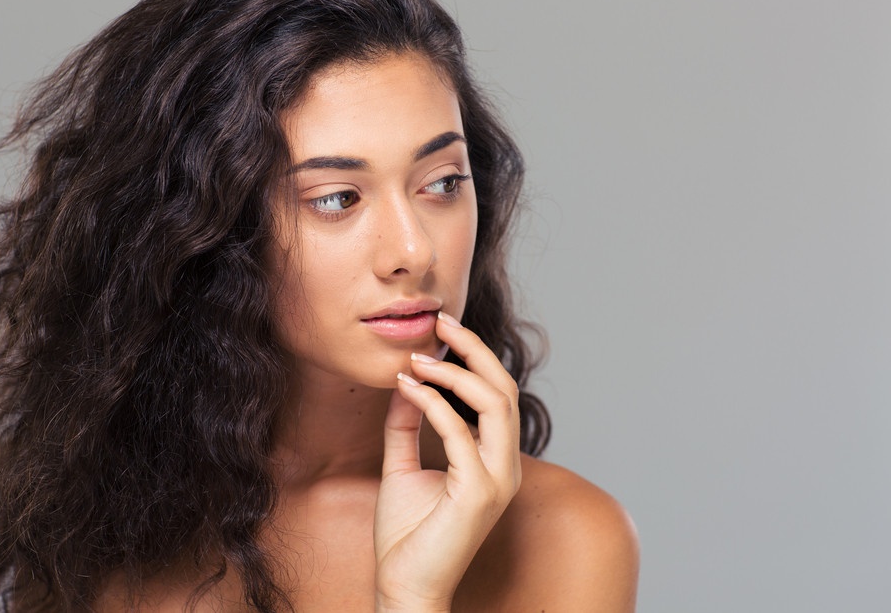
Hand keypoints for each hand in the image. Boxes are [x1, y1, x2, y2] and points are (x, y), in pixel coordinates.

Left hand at [374, 312, 521, 611]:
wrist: (404, 584)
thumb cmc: (407, 533)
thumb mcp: (402, 465)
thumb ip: (407, 425)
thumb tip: (406, 383)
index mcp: (493, 459)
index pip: (497, 394)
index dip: (473, 357)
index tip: (441, 332)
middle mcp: (504, 465)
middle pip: (504, 388)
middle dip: (474, 349)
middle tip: (441, 322)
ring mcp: (496, 479)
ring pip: (495, 403)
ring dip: (455, 371)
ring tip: (419, 356)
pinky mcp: (479, 493)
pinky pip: (460, 433)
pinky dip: (432, 403)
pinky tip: (405, 387)